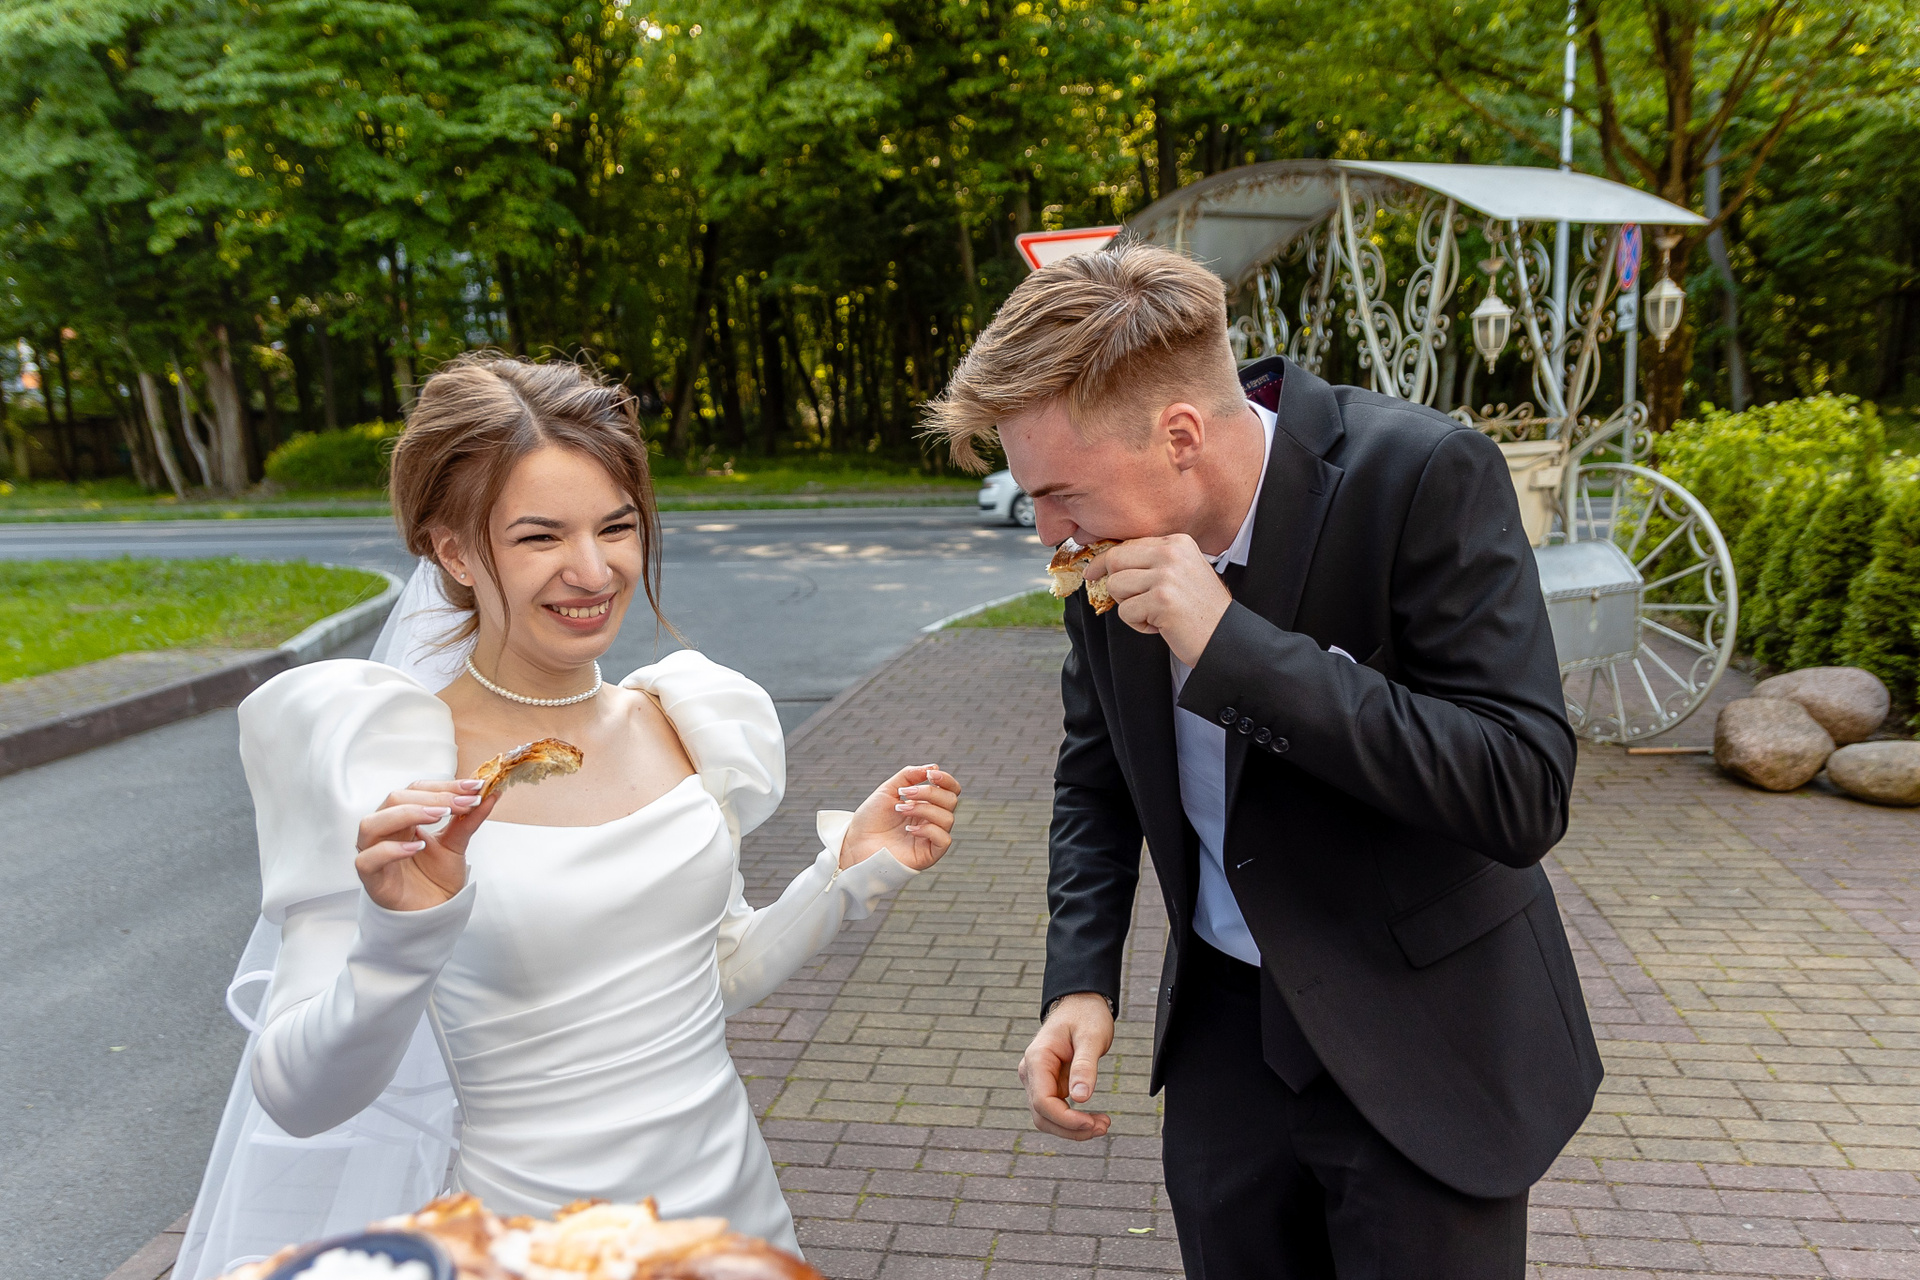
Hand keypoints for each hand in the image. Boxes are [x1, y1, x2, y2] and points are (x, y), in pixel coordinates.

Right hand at [355, 779, 499, 911]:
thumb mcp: (457, 844)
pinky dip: (391, 850)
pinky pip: (368, 859)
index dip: (444, 785)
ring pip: (372, 823)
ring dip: (407, 814)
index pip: (416, 790)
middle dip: (431, 797)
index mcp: (403, 818)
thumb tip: (490, 794)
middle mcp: (385, 831)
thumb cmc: (436, 877)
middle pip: (394, 799)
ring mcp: (374, 853)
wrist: (433, 914)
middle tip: (461, 803)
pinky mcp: (371, 877)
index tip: (474, 787)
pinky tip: (416, 847)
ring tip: (438, 816)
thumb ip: (469, 820)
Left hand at [842, 765, 961, 871]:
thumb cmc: (871, 819)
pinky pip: (944, 840)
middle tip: (905, 794)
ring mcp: (931, 837)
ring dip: (924, 809)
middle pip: (951, 801)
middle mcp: (931, 819)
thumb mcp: (888, 790)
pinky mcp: (929, 854)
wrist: (856, 843)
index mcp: (926, 804)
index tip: (930, 775)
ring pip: (948, 818)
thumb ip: (909, 776)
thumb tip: (933, 767)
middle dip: (929, 792)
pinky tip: (909, 829)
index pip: (950, 790)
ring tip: (900, 809)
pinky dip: (929, 830)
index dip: (946, 780)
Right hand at [1018, 992, 1114, 1140]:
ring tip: (1102, 1125)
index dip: (1066, 1119)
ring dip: (1072, 1129)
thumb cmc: (1086, 1015)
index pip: (1042, 1101)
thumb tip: (1080, 1098)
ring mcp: (1037, 1080)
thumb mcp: (1091, 1037)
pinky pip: (1055, 1111)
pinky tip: (1093, 1119)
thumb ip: (1085, 1066)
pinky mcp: (1048, 1085)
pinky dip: (1073, 1120)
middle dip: (1071, 1128)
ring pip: (1046, 1118)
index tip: (1091, 1122)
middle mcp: (1032, 1072)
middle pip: (1042, 1115)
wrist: (1081, 1004)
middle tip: (1103, 1127)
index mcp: (1037, 1058)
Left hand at [1084, 535, 1231, 666]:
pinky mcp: (1162, 601)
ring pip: (1116, 586)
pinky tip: (1161, 626)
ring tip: (1154, 614)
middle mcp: (1172, 553)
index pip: (1127, 544)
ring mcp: (1167, 576)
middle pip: (1115, 560)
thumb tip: (1107, 563)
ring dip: (1129, 607)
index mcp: (1177, 542)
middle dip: (1114, 584)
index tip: (1093, 572)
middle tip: (1129, 601)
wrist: (1226, 637)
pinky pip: (1126, 612)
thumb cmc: (1201, 610)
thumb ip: (1152, 562)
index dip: (1106, 561)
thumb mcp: (1182, 572)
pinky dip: (1139, 625)